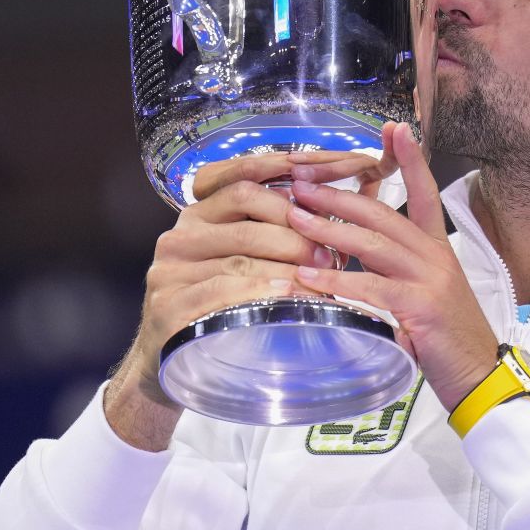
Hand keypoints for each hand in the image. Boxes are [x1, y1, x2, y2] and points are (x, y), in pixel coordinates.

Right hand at [104, 150, 373, 448]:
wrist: (179, 365)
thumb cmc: (233, 308)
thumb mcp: (259, 263)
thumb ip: (292, 231)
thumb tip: (362, 193)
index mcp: (204, 212)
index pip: (244, 173)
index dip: (290, 164)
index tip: (338, 167)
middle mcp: (182, 231)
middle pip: (246, 202)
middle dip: (297, 222)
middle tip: (333, 250)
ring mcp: (170, 268)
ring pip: (239, 251)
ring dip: (288, 262)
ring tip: (323, 277)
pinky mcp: (167, 305)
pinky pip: (219, 291)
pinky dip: (259, 291)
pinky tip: (289, 296)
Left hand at [286, 121, 499, 408]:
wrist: (479, 376)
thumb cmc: (447, 338)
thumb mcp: (426, 294)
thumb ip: (396, 271)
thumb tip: (353, 257)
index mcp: (437, 250)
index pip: (425, 193)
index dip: (410, 160)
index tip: (394, 128)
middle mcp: (435, 257)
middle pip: (382, 214)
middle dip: (337, 195)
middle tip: (298, 181)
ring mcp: (430, 280)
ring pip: (373, 244)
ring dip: (328, 229)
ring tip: (293, 217)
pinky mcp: (421, 307)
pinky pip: (371, 287)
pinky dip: (336, 282)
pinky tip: (308, 278)